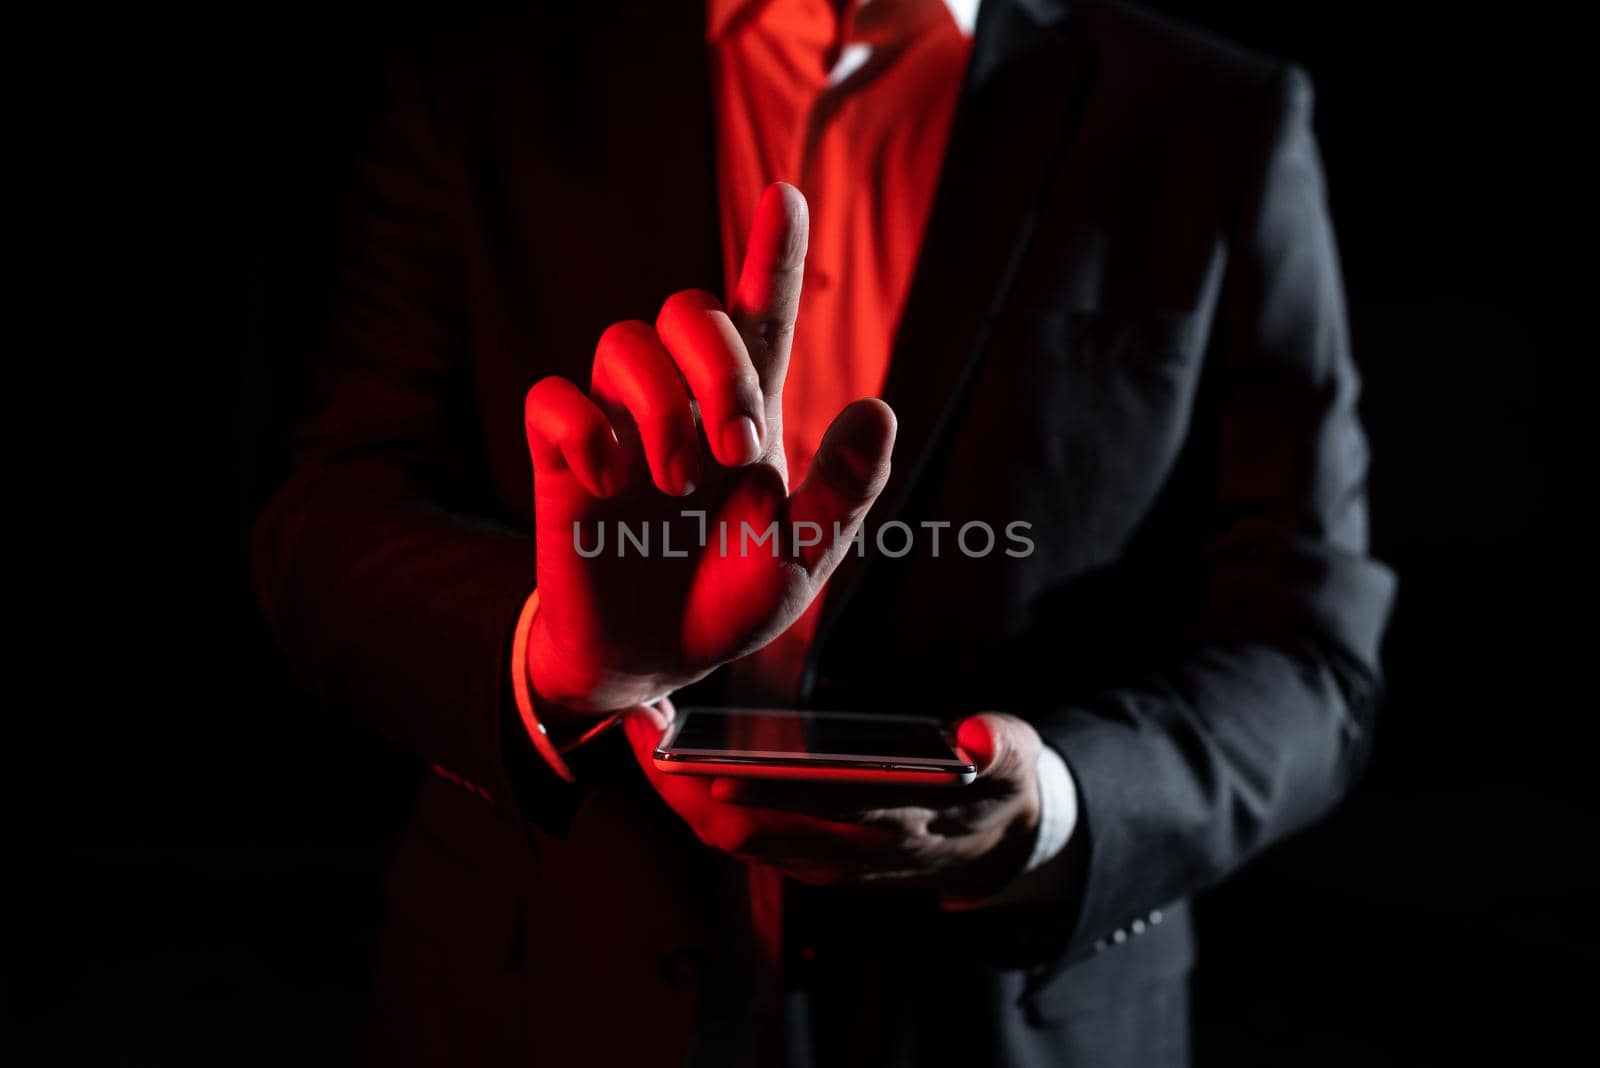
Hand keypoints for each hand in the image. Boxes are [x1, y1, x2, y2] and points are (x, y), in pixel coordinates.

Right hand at [522, 184, 897, 718]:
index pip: (763, 313)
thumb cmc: (731, 598)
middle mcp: (684, 401)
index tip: (787, 195)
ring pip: (620, 339)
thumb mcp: (800, 558)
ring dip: (657, 404)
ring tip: (673, 483)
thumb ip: (842, 491)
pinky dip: (582, 429)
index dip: (774, 254)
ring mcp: (619, 423)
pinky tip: (610, 483)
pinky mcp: (562, 456)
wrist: (654, 658)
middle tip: (735, 450)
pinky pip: (553, 396)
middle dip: (717, 366)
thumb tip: (880, 406)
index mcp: (751, 412)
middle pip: (687, 307)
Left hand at [623, 700, 1043, 900]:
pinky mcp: (808, 858)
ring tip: (641, 729)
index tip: (701, 758)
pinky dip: (697, 803)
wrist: (997, 847)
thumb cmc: (995, 787)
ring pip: (729, 842)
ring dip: (678, 793)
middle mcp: (848, 852)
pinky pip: (737, 839)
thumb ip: (999, 747)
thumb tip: (976, 737)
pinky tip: (672, 756)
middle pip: (740, 834)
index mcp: (894, 822)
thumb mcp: (1015, 760)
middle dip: (681, 787)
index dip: (751, 791)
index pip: (807, 811)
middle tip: (640, 723)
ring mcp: (821, 861)